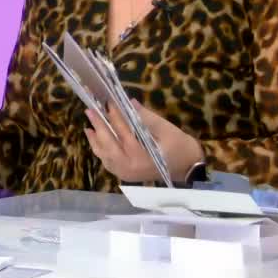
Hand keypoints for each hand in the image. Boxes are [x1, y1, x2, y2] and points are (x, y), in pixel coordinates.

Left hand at [84, 98, 203, 183]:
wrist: (188, 168)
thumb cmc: (180, 147)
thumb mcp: (166, 129)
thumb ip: (146, 117)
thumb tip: (128, 102)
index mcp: (141, 157)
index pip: (123, 133)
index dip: (115, 117)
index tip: (108, 103)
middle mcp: (129, 167)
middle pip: (108, 145)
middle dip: (99, 126)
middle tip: (90, 110)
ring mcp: (125, 173)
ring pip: (104, 155)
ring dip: (95, 139)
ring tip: (89, 123)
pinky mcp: (125, 174)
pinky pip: (107, 161)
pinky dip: (100, 149)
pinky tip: (95, 138)